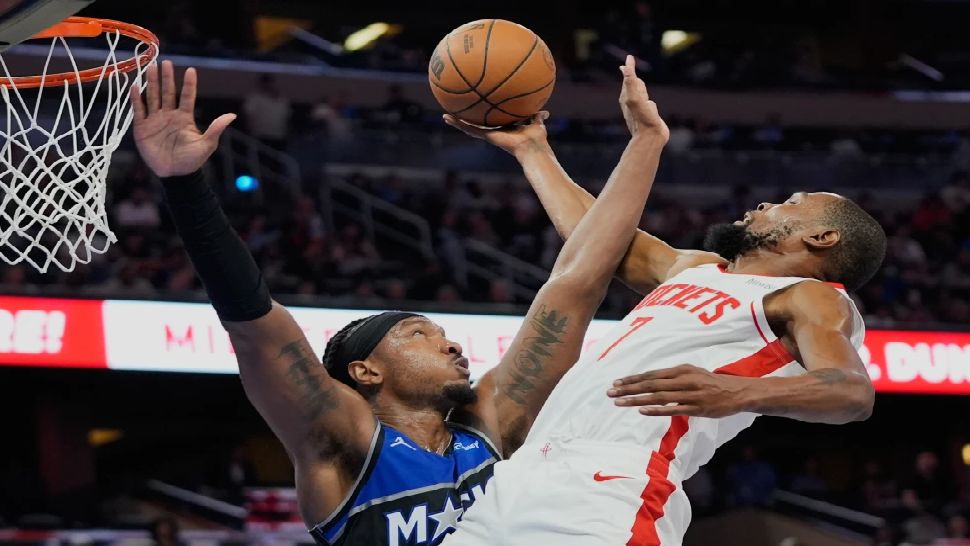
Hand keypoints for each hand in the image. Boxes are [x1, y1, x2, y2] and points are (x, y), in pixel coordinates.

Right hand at [131, 60, 235, 177]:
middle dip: (166, 77)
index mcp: (185, 118)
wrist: (175, 175)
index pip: (187, 96)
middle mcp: (170, 115)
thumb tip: (232, 115)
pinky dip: (137, 99)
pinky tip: (135, 86)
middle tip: (166, 61)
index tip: (191, 70)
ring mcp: (155, 120)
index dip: (189, 84)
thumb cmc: (192, 161)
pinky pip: (139, 110)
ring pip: (153, 97)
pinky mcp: (142, 128)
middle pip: (167, 92)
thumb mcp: (207, 144)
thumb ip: (216, 128)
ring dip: (152, 83)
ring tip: (151, 67)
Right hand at [443, 112, 549, 157]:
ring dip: (458, 122)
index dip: (485, 116)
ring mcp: (490, 135)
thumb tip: (545, 112)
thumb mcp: (536, 122)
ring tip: (446, 116)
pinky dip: (458, 124)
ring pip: (470, 128)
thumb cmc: (536, 138)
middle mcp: (496, 132)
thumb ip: (537, 116)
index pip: (493, 121)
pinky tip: (447, 118)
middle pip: (479, 124)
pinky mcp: (486, 136)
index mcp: (505, 129)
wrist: (532, 147)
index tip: (477, 110)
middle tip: (457, 113)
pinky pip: (470, 129)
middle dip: (469, 120)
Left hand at [607, 364, 750, 416]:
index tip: (616, 383)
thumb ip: (672, 377)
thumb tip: (651, 381)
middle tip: (610, 393)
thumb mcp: (692, 373)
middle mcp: (684, 379)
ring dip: (637, 399)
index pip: (651, 374)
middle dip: (628, 388)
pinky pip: (674, 409)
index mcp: (681, 370)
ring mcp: (691, 394)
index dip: (632, 379)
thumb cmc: (711, 383)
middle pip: (650, 384)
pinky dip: (657, 409)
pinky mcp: (697, 408)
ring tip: (620, 402)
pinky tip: (642, 410)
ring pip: (658, 396)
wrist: (738, 392)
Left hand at [618, 55, 668, 142]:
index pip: (628, 78)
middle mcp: (632, 103)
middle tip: (637, 78)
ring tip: (639, 85)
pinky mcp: (649, 115)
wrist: (651, 137)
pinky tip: (649, 104)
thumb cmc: (642, 118)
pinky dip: (649, 100)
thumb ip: (630, 80)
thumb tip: (624, 65)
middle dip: (636, 79)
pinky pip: (649, 104)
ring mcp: (641, 109)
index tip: (629, 58)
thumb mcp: (634, 96)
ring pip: (642, 94)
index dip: (629, 68)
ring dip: (642, 89)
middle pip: (635, 85)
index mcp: (626, 97)